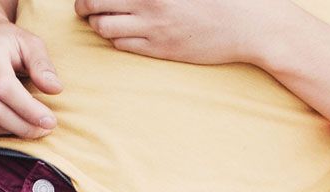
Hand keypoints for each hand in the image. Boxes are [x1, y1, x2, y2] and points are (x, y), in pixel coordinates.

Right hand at [0, 14, 62, 137]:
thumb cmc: (6, 40)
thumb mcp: (30, 43)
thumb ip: (42, 65)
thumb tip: (55, 89)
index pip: (4, 87)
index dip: (27, 108)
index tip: (49, 120)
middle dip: (23, 126)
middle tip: (45, 129)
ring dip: (14, 131)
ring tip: (34, 128)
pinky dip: (2, 132)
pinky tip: (17, 125)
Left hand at [73, 0, 282, 64]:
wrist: (246, 25)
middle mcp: (148, 2)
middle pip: (96, 3)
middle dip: (84, 5)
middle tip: (83, 6)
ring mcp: (152, 27)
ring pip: (104, 27)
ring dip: (98, 22)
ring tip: (100, 19)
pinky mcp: (159, 48)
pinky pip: (122, 44)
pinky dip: (115, 38)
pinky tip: (121, 32)